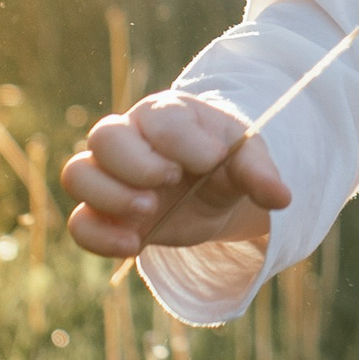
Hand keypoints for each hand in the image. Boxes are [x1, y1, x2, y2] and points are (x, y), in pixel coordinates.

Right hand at [62, 95, 290, 260]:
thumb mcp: (248, 160)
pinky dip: (99, 237)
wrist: (212, 190)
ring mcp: (110, 175)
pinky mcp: (103, 213)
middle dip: (136, 164)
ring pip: (77, 174)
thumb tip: (281, 197)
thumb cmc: (226, 162)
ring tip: (150, 211)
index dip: (182, 141)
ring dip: (110, 196)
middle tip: (169, 182)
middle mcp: (129, 138)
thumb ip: (260, 174)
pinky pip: (79, 222)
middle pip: (104, 136)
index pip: (160, 118)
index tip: (212, 160)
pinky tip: (135, 245)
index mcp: (166, 114)